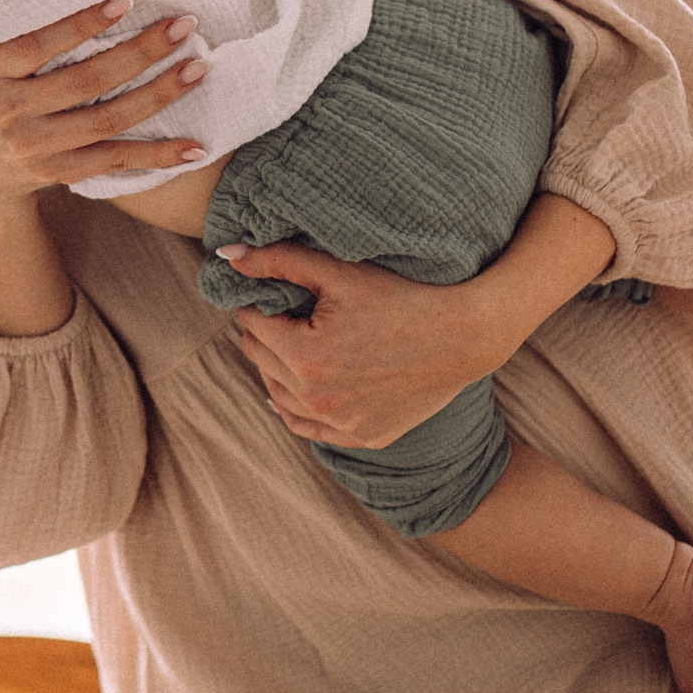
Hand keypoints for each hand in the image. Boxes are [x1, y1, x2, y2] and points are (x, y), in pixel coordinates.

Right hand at [0, 0, 207, 199]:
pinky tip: (194, 147)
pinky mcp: (58, 172)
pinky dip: (156, 156)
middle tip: (184, 26)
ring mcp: (33, 146)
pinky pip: (115, 162)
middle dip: (141, 53)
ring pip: (107, 120)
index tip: (127, 2)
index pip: (38, 44)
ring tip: (197, 68)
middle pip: (85, 81)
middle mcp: (6, 110)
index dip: (82, 24)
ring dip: (159, 95)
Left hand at [221, 244, 508, 447]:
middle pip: (260, 358)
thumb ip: (277, 260)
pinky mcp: (363, 437)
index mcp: (304, 357)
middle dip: (267, 332)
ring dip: (277, 367)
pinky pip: (309, 428)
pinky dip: (297, 407)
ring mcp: (341, 424)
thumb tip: (225, 254)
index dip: (260, 302)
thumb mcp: (338, 272)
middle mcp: (317, 399)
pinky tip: (293, 390)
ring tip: (291, 343)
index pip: (251, 323)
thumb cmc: (401, 296)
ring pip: (277, 394)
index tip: (275, 292)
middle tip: (285, 314)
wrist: (466, 336)